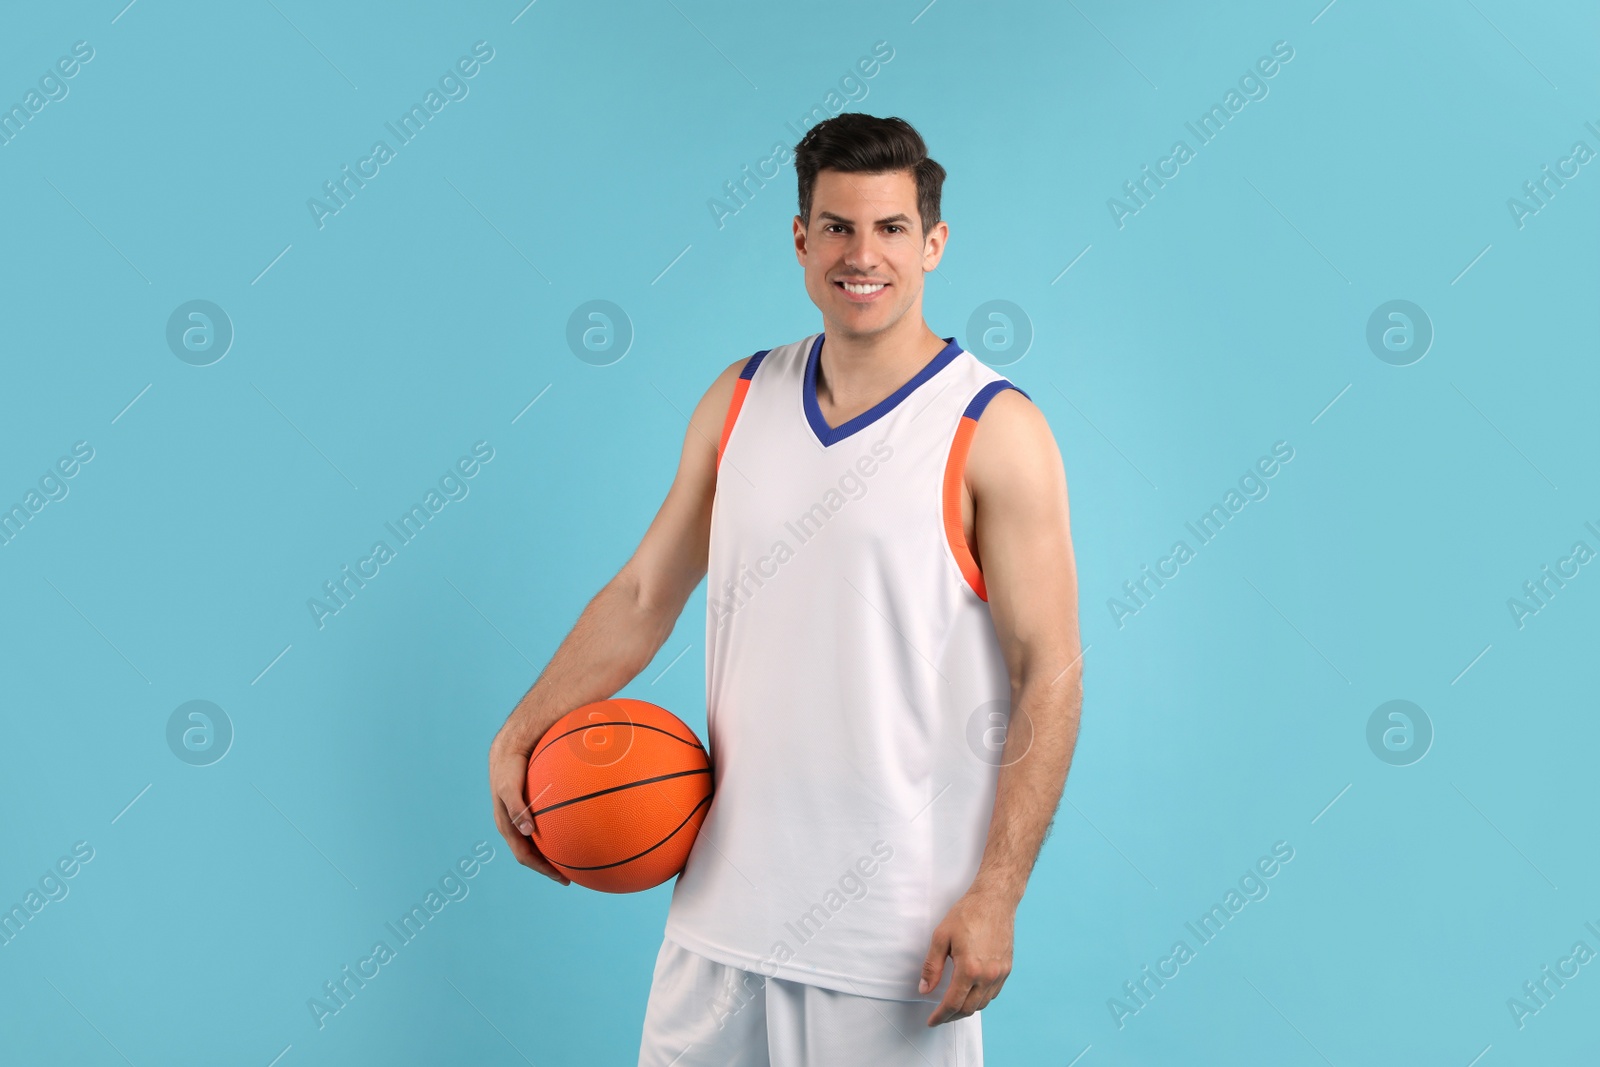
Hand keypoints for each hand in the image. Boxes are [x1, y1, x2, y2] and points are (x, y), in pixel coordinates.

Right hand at [488, 732, 570, 884]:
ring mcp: (521, 816)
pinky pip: (543, 824)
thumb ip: (517, 808)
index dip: (543, 869)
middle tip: (571, 875)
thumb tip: (527, 831)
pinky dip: (555, 831)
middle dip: (550, 866)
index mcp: (508, 827)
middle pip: (532, 854)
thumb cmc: (508, 769)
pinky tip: (573, 827)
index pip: (525, 856)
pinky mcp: (529, 807)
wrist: (507, 749)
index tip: (563, 879)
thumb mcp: (509, 788)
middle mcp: (514, 825)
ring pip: (537, 841)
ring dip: (552, 851)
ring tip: (574, 856)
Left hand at [918, 888, 1015, 1025]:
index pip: (953, 1003)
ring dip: (967, 1009)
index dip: (940, 1016)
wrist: (995, 899)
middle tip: (940, 1016)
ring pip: (982, 1004)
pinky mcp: (1007, 968)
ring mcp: (1000, 973)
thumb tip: (924, 988)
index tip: (932, 1021)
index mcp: (969, 969)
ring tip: (953, 1007)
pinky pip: (993, 993)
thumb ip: (931, 967)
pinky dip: (981, 999)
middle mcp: (988, 976)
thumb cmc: (968, 914)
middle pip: (968, 1008)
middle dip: (952, 1016)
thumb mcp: (941, 937)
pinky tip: (971, 994)